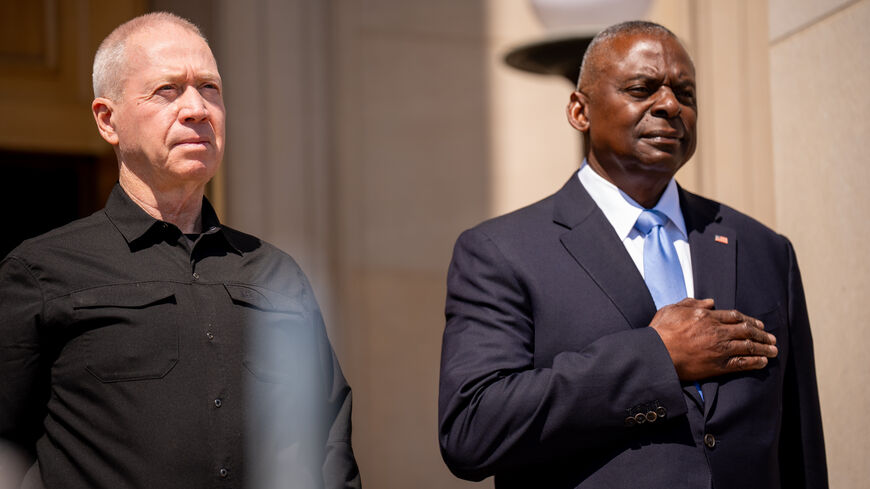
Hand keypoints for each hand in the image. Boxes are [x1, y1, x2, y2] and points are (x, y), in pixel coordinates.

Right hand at [650, 298, 777, 380]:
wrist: (657, 354)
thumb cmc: (660, 331)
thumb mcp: (672, 309)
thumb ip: (692, 303)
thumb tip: (710, 302)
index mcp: (706, 316)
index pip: (734, 316)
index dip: (749, 320)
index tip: (758, 324)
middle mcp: (716, 331)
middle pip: (746, 330)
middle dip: (761, 334)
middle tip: (771, 337)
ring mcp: (719, 348)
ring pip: (748, 346)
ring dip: (763, 348)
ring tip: (774, 350)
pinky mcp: (718, 365)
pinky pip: (742, 363)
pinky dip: (755, 362)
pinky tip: (763, 362)